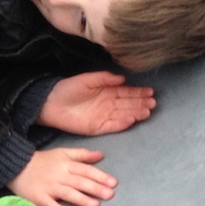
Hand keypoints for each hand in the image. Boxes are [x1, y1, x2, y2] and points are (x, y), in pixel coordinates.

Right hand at [9, 147, 116, 205]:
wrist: (16, 167)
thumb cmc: (43, 161)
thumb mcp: (62, 153)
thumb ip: (82, 155)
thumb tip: (101, 155)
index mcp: (66, 164)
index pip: (86, 170)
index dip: (100, 176)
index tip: (113, 183)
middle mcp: (59, 175)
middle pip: (79, 182)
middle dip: (95, 188)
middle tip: (110, 195)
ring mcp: (48, 187)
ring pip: (67, 194)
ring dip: (81, 199)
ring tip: (95, 205)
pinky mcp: (38, 198)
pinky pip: (50, 205)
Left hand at [39, 72, 154, 135]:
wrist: (51, 103)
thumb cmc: (68, 88)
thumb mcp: (87, 79)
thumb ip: (104, 78)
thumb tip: (123, 78)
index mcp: (107, 92)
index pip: (127, 92)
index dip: (139, 92)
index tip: (151, 92)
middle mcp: (108, 105)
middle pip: (128, 104)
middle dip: (141, 103)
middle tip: (153, 103)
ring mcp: (103, 116)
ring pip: (124, 115)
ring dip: (136, 113)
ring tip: (148, 111)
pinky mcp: (97, 127)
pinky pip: (113, 126)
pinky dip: (122, 123)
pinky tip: (132, 119)